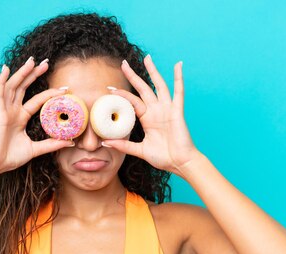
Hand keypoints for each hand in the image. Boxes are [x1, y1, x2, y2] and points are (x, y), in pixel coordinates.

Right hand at [0, 57, 73, 175]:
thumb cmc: (10, 157)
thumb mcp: (35, 149)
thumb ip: (51, 144)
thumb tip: (70, 142)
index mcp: (20, 117)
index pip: (36, 100)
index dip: (49, 93)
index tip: (63, 89)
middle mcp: (12, 111)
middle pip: (24, 87)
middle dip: (34, 74)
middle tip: (46, 63)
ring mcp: (5, 110)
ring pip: (14, 86)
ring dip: (22, 73)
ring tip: (32, 61)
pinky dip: (2, 81)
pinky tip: (6, 69)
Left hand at [102, 55, 200, 176]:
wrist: (180, 164)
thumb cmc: (164, 157)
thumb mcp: (140, 150)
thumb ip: (124, 145)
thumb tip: (105, 143)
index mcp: (148, 118)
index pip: (132, 102)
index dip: (121, 95)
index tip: (109, 89)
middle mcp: (157, 111)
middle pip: (143, 88)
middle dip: (133, 76)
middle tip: (123, 63)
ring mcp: (167, 109)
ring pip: (159, 85)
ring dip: (153, 71)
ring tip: (147, 57)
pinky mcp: (177, 111)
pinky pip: (178, 92)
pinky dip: (178, 78)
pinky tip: (178, 65)